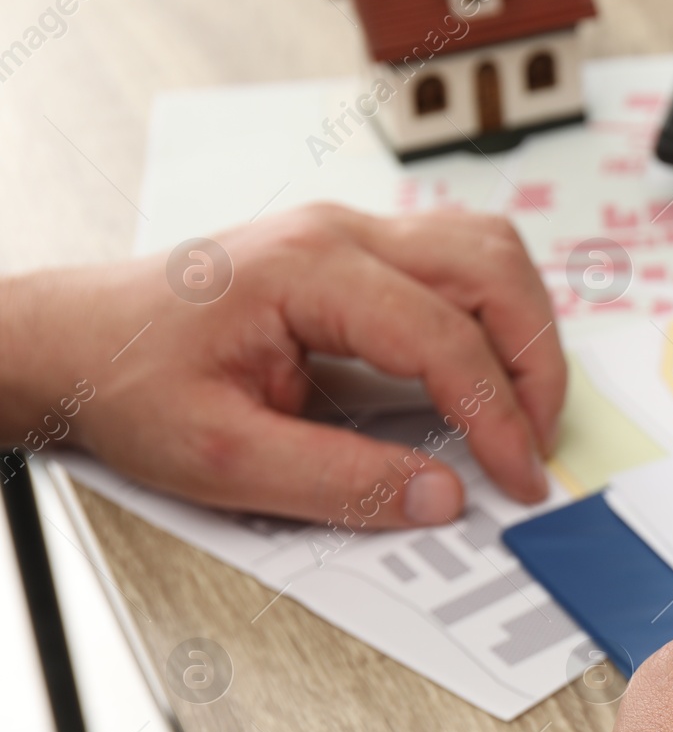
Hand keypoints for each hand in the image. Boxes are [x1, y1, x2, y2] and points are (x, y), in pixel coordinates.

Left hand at [0, 204, 565, 526]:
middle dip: (535, 362)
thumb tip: (439, 497)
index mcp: (308, 271)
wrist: (75, 339)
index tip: (518, 477)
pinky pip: (462, 260)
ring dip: (526, 328)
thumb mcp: (221, 457)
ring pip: (489, 251)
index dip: (497, 416)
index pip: (444, 338)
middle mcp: (341, 234)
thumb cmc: (129, 380)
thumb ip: (338, 483)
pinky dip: (497, 313)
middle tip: (537, 440)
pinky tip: (490, 366)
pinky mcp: (357, 253)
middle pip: (492, 269)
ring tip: (525, 406)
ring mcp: (352, 234)